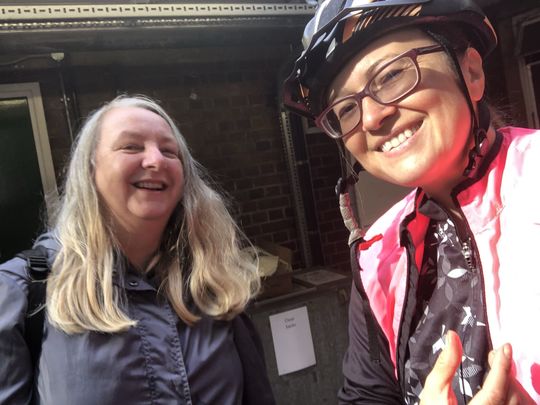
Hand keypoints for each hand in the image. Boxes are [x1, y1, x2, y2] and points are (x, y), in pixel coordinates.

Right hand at [420, 330, 534, 403]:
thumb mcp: (433, 391)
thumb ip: (445, 365)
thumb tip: (453, 337)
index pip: (495, 391)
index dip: (502, 368)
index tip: (505, 347)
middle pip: (510, 397)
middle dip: (506, 373)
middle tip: (496, 356)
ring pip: (518, 404)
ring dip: (512, 386)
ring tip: (500, 371)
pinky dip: (512, 397)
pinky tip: (502, 388)